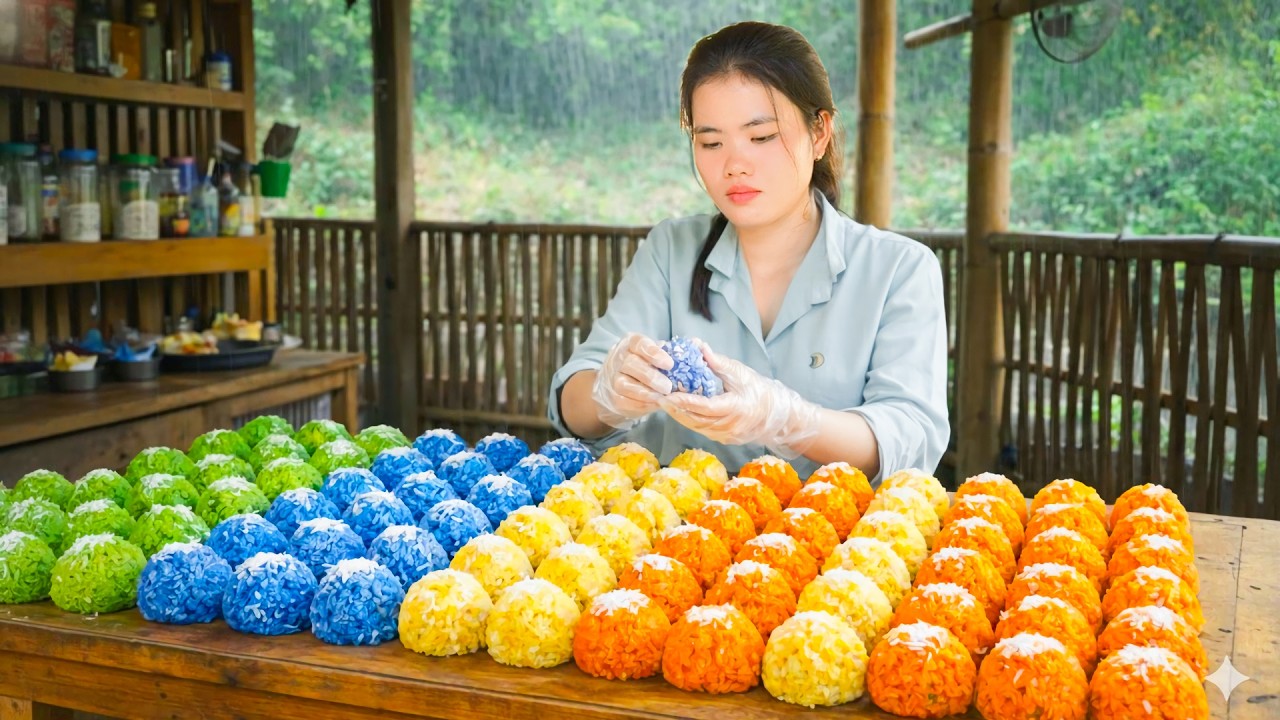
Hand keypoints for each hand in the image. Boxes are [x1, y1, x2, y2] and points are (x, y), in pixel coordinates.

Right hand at [591, 333, 674, 429]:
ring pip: (624, 384)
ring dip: (645, 393)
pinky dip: (640, 404)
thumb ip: (675, 351)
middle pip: (631, 364)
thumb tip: (696, 343)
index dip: (654, 353)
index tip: (669, 364)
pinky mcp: (613, 396)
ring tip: (662, 398)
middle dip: (651, 376)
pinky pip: (624, 401)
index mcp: (631, 343)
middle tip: (668, 387)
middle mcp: (619, 358)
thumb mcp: (658, 355)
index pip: (639, 343)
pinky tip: (653, 405)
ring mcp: (613, 378)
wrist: (622, 386)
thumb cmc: (646, 366)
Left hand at [659, 343, 820, 457]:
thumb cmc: (761, 390)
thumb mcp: (741, 373)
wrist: (779, 415)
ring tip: (664, 403)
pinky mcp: (724, 439)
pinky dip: (689, 420)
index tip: (669, 394)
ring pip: (696, 427)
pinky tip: (678, 410)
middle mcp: (730, 426)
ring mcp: (726, 436)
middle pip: (696, 420)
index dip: (686, 401)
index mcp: (736, 409)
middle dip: (676, 410)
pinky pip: (702, 430)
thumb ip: (718, 362)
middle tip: (659, 398)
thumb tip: (698, 346)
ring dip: (679, 416)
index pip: (706, 407)